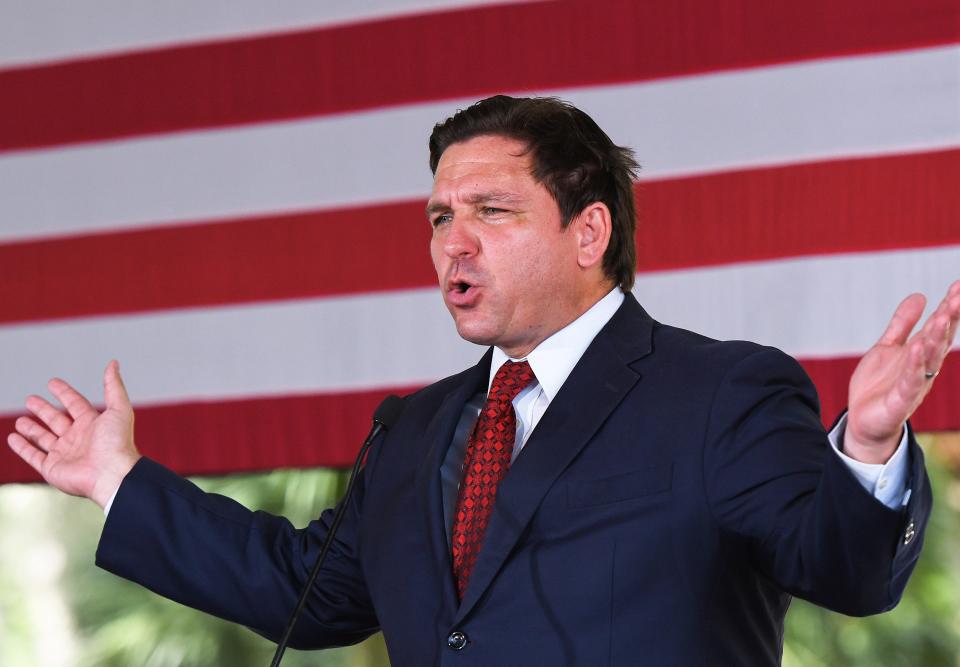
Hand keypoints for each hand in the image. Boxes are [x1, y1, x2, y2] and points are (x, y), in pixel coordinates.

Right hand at [6, 360, 140, 507]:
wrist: (112, 474)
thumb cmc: (117, 442)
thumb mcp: (119, 408)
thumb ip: (113, 386)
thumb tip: (113, 363)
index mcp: (93, 424)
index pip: (75, 404)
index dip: (64, 392)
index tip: (53, 383)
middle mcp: (78, 438)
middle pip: (56, 420)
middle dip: (43, 410)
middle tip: (30, 399)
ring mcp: (64, 454)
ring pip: (43, 438)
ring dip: (31, 429)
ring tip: (20, 420)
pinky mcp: (52, 468)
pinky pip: (33, 456)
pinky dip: (22, 448)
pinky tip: (13, 438)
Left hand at [845, 280, 959, 463]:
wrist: (864, 421)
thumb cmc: (879, 384)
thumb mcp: (888, 347)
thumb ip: (903, 324)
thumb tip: (920, 295)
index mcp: (920, 353)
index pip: (938, 327)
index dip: (949, 307)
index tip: (958, 285)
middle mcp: (923, 367)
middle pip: (938, 340)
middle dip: (949, 318)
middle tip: (958, 296)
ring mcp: (913, 384)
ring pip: (929, 359)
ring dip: (936, 338)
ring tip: (942, 316)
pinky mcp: (900, 401)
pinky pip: (910, 382)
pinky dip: (915, 366)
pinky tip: (918, 349)